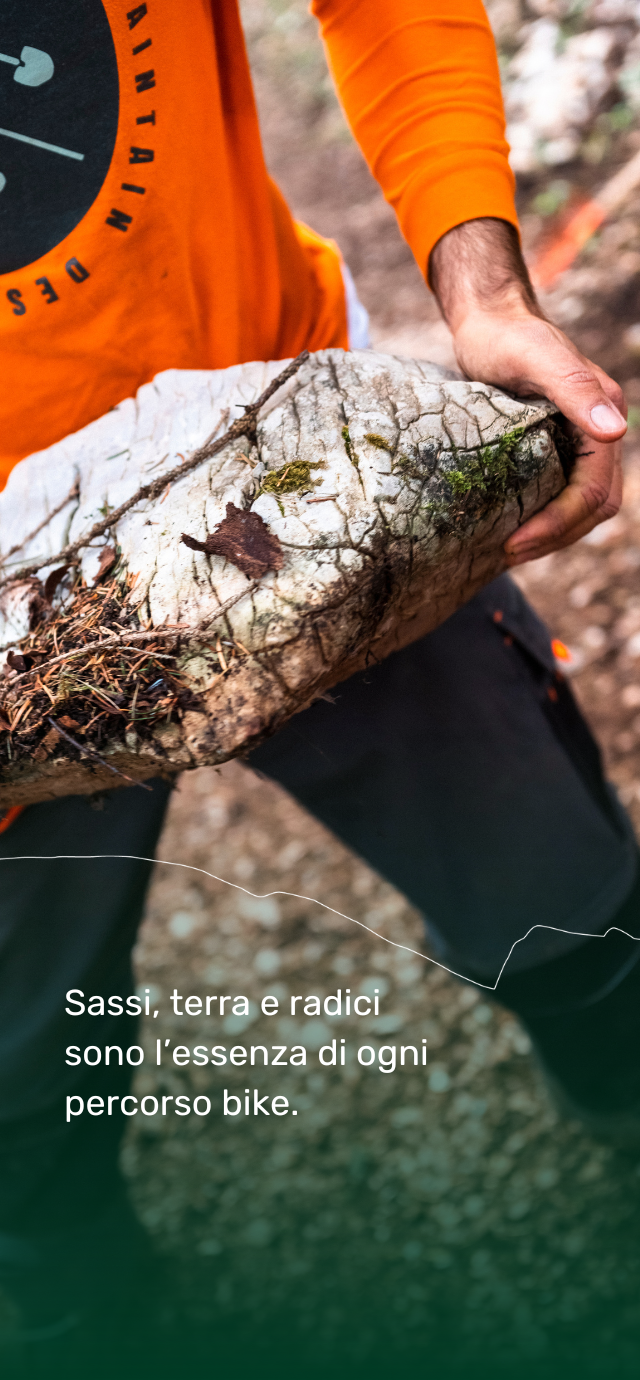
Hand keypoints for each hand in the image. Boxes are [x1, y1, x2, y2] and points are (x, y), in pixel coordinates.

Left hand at [429, 220, 625, 564]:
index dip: (558, 523)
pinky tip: (514, 526)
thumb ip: (574, 389)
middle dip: (556, 536)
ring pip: (584, 505)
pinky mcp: (561, 445)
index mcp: (602, 413)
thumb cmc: (506, 336)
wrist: (489, 320)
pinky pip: (565, 491)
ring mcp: (582, 439)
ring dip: (553, 533)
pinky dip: (546, 516)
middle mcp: (600, 429)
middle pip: (594, 506)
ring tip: (510, 549)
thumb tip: (615, 433)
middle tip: (508, 553)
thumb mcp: (534, 358)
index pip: (592, 490)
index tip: (515, 542)